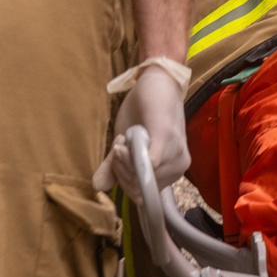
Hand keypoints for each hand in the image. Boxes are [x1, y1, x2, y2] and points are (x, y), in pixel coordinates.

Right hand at [95, 59, 189, 192]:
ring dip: (124, 158)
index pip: (141, 195)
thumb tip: (98, 187)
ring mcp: (176, 154)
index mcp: (169, 172)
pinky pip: (149, 163)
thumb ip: (114, 167)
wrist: (155, 81)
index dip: (124, 181)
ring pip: (139, 176)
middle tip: (120, 143)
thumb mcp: (124, 145)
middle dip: (121, 168)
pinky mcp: (168, 138)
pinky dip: (133, 155)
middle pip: (138, 187)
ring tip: (126, 136)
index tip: (117, 158)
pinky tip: (128, 139)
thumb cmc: (142, 113)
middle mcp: (178, 167)